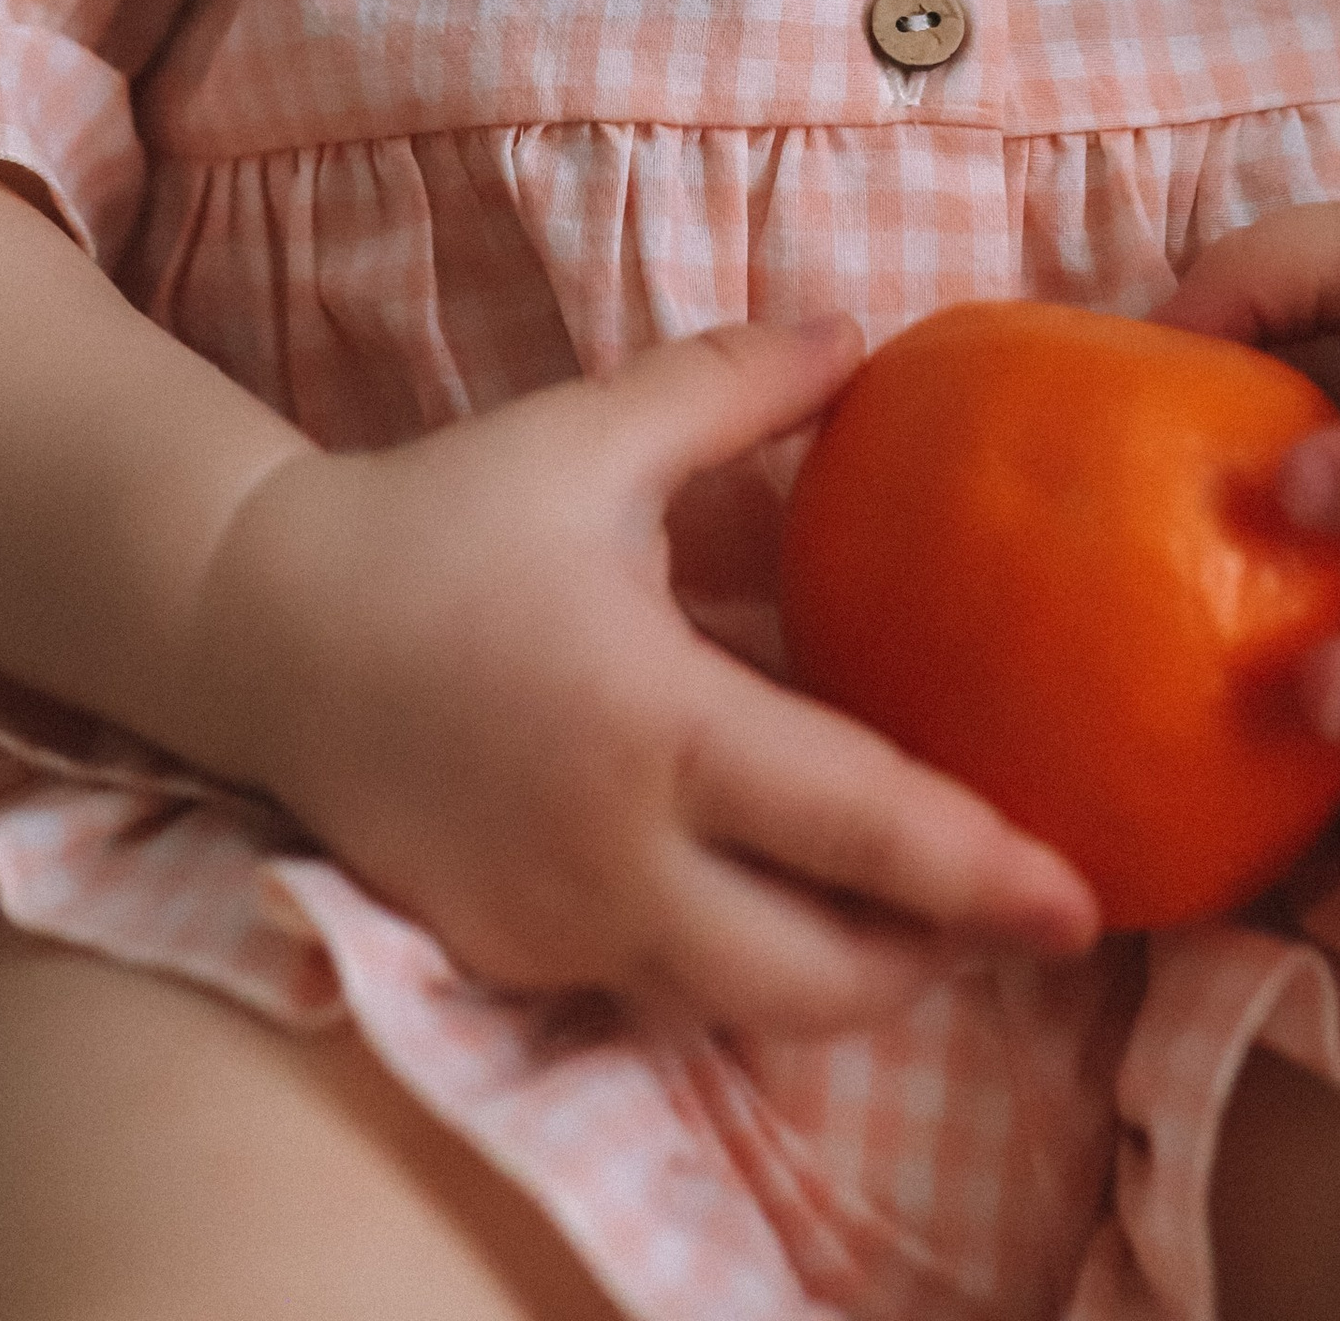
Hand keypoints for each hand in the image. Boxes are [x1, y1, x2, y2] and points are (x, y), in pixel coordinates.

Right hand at [176, 319, 1099, 1037]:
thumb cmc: (439, 520)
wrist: (260, 624)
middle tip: (1010, 915)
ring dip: (836, 978)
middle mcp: (613, 854)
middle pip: (815, 979)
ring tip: (915, 916)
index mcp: (655, 724)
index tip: (1080, 899)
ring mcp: (555, 925)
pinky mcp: (511, 955)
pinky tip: (768, 894)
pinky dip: (730, 960)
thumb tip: (864, 334)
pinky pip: (654, 987)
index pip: (855, 827)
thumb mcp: (591, 433)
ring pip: (738, 1005)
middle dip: (932, 967)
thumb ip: (737, 384)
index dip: (978, 873)